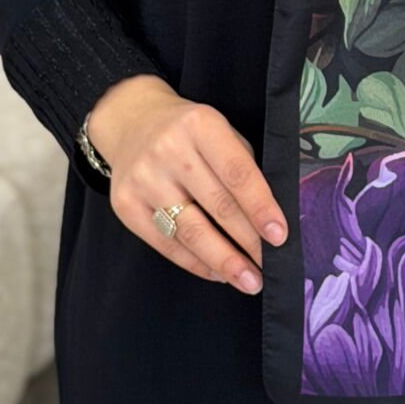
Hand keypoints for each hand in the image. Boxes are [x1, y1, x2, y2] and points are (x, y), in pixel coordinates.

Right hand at [86, 76, 286, 294]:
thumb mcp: (220, 131)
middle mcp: (168, 150)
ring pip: (191, 232)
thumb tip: (267, 222)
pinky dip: (195, 263)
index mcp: (200, 125)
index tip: (279, 236)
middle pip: (217, 206)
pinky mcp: (125, 205)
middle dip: (248, 242)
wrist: (132, 123)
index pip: (237, 173)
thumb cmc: (190, 132)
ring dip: (223, 262)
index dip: (260, 207)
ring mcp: (143, 179)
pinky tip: (217, 272)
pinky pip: (166, 244)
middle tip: (269, 268)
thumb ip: (242, 166)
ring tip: (247, 280)